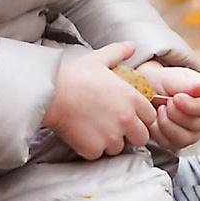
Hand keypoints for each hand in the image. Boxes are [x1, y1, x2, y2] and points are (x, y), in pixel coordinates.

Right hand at [40, 41, 154, 160]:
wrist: (49, 93)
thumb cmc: (73, 76)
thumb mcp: (98, 59)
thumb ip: (118, 53)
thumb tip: (131, 46)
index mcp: (131, 98)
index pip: (150, 117)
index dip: (140, 117)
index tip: (129, 115)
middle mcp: (126, 119)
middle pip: (141, 137)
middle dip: (130, 134)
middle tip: (113, 126)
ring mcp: (111, 136)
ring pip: (119, 148)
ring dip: (109, 142)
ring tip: (94, 128)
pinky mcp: (94, 148)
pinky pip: (98, 154)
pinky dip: (91, 148)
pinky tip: (82, 134)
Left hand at [139, 62, 199, 150]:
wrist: (146, 92)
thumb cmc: (160, 82)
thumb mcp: (171, 78)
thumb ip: (186, 83)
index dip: (191, 105)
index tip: (175, 98)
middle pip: (196, 124)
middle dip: (174, 113)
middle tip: (165, 101)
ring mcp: (195, 131)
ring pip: (184, 137)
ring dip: (165, 123)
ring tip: (160, 109)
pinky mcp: (181, 141)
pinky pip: (171, 144)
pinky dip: (158, 132)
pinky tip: (156, 120)